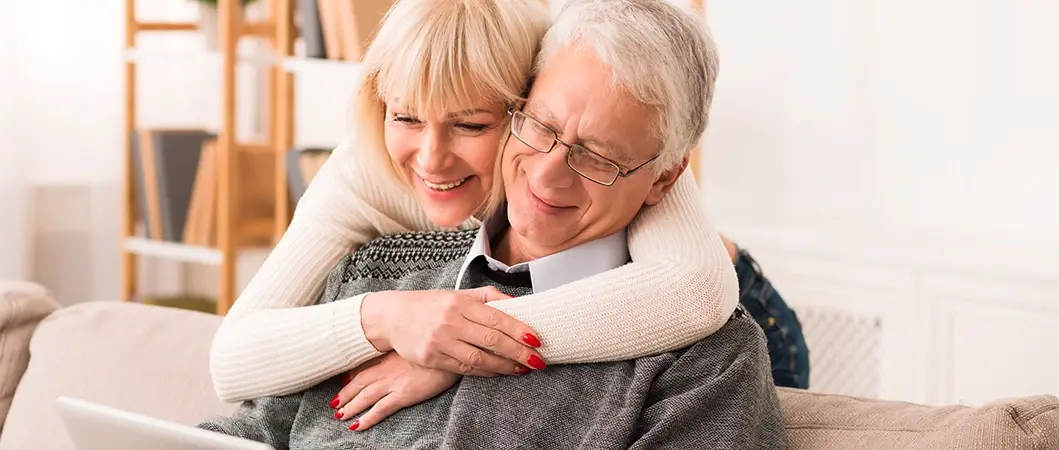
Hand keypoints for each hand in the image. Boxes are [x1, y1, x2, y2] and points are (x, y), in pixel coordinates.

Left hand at [332, 353, 459, 430]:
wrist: (450, 349)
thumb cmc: (437, 343)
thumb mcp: (417, 341)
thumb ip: (405, 346)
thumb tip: (400, 348)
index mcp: (389, 356)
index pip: (364, 367)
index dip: (351, 376)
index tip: (343, 381)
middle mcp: (387, 369)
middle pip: (359, 383)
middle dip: (346, 394)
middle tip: (334, 404)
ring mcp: (394, 383)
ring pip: (365, 397)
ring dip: (351, 408)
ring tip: (341, 416)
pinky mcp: (404, 395)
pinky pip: (380, 410)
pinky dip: (367, 419)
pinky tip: (357, 426)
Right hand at [360, 286, 545, 375]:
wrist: (391, 316)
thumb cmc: (430, 304)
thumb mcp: (458, 294)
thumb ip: (488, 297)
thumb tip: (518, 304)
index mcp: (460, 302)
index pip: (497, 317)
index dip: (520, 330)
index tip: (538, 340)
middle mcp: (450, 321)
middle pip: (492, 340)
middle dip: (519, 352)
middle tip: (538, 361)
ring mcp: (440, 341)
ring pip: (479, 358)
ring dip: (505, 366)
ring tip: (522, 369)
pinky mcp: (431, 358)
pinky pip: (464, 368)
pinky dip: (485, 371)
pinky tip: (499, 371)